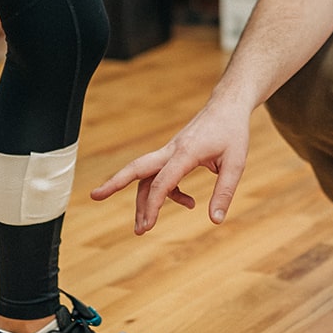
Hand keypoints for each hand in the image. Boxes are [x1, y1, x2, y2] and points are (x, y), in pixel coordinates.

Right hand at [91, 101, 249, 234]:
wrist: (228, 106)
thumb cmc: (233, 132)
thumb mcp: (236, 163)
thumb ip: (224, 191)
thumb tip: (216, 221)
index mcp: (186, 152)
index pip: (163, 181)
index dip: (153, 205)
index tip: (148, 226)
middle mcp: (172, 150)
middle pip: (137, 167)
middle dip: (115, 182)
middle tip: (95, 196)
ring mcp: (171, 150)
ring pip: (147, 175)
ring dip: (144, 200)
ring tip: (144, 227)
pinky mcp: (175, 152)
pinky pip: (162, 174)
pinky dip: (168, 192)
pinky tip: (188, 202)